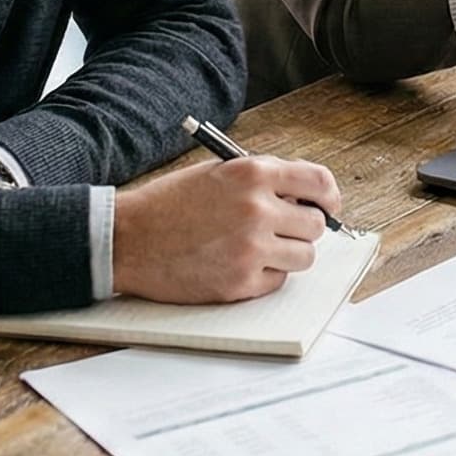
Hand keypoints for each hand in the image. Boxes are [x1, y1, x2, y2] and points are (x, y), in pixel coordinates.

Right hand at [112, 155, 343, 303]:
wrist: (127, 239)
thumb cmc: (167, 205)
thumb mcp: (217, 173)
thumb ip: (261, 181)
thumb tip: (303, 198)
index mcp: (252, 173)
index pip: (319, 182)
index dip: (328, 197)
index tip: (326, 206)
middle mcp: (257, 208)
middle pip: (317, 225)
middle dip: (302, 228)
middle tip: (282, 231)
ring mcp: (251, 248)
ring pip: (304, 257)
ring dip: (287, 254)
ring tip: (257, 249)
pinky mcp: (241, 282)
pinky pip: (278, 281)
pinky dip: (264, 276)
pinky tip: (236, 264)